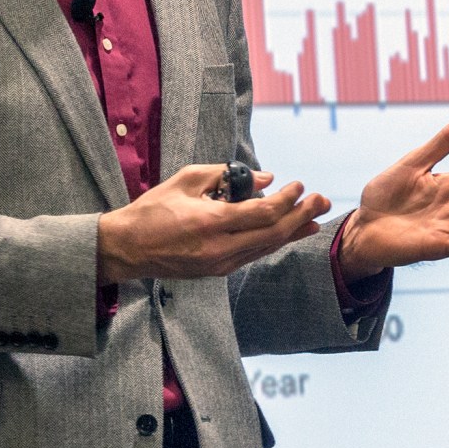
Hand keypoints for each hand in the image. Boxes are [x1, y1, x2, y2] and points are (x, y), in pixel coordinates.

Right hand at [97, 163, 328, 282]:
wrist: (126, 248)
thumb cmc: (152, 209)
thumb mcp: (187, 180)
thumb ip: (226, 176)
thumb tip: (265, 178)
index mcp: (211, 222)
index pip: (263, 212)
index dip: (287, 199)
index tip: (299, 185)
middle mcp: (219, 247)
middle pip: (273, 233)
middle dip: (301, 215)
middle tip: (322, 200)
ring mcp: (219, 263)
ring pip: (266, 247)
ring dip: (294, 232)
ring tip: (315, 217)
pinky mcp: (217, 271)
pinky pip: (253, 255)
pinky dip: (274, 242)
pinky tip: (289, 233)